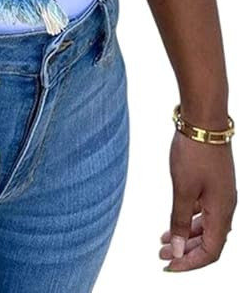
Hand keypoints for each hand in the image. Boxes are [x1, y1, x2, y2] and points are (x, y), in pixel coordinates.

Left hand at [159, 129, 236, 271]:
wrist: (204, 121)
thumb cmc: (194, 153)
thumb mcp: (182, 190)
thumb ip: (180, 220)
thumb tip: (178, 250)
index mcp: (222, 212)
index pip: (211, 252)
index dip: (191, 263)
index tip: (169, 266)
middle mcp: (225, 206)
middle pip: (209, 241)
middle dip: (186, 251)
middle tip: (162, 255)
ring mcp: (221, 194)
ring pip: (206, 225)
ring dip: (186, 234)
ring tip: (163, 240)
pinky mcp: (214, 182)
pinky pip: (204, 210)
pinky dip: (189, 218)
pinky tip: (174, 219)